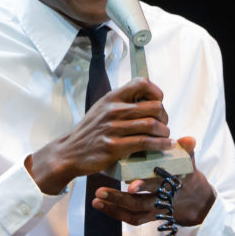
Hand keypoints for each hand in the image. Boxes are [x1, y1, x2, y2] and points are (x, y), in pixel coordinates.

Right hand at [27, 78, 173, 193]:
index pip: (142, 83)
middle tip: (163, 125)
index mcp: (112, 97)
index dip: (156, 93)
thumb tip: (148, 100)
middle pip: (154, 106)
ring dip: (164, 132)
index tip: (158, 104)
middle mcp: (113, 110)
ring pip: (152, 125)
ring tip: (165, 137)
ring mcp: (113, 128)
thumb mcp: (103, 108)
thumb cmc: (90, 132)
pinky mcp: (114, 146)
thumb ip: (122, 103)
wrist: (69, 152)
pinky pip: (144, 142)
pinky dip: (160, 144)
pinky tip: (165, 146)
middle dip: (164, 117)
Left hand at [90, 137, 215, 225]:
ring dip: (114, 206)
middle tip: (101, 192)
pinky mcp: (149, 216)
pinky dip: (115, 213)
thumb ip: (186, 151)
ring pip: (134, 212)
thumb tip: (189, 139)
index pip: (159, 185)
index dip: (146, 185)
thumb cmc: (185, 174)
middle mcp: (163, 199)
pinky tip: (99, 204)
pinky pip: (132, 218)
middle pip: (142, 203)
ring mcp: (155, 210)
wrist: (194, 199)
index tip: (131, 184)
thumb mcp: (188, 162)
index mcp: (172, 184)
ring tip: (97, 198)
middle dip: (121, 199)